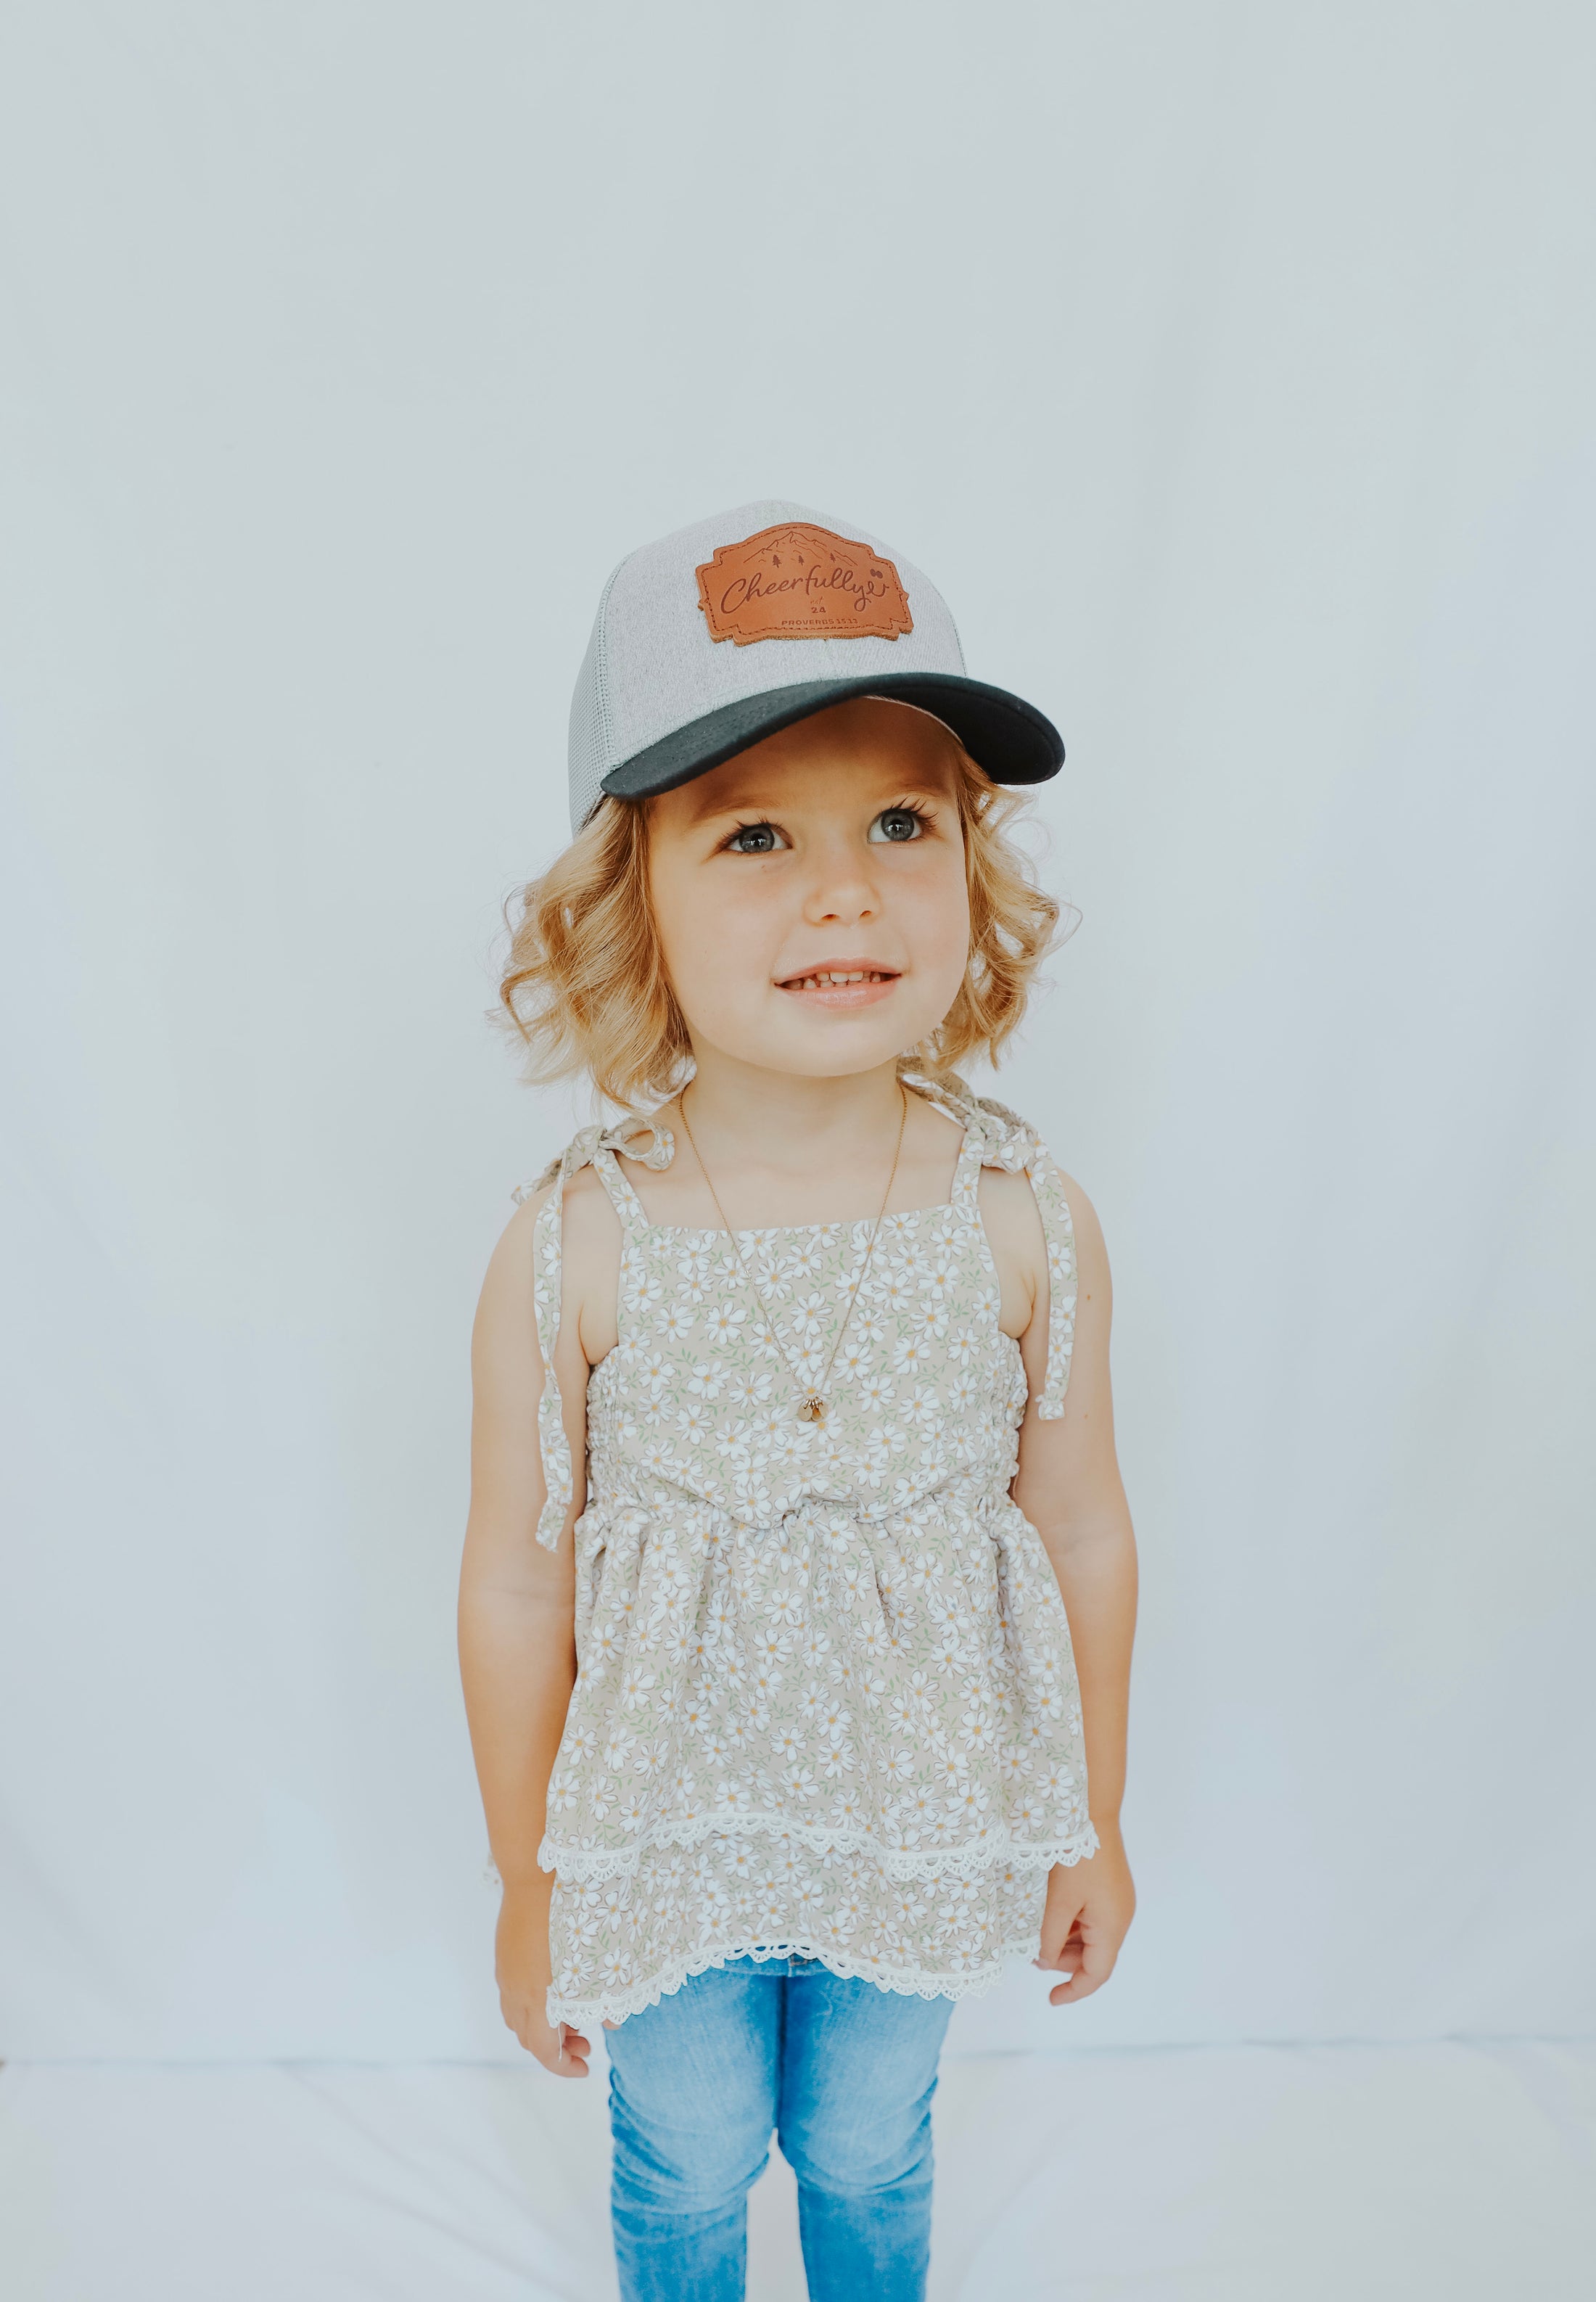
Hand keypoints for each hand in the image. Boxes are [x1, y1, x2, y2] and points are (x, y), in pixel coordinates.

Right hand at [495, 1879, 590, 2075]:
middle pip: (530, 2039)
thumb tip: (612, 2021)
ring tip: (574, 2018)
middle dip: (558, 2047)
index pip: (545, 2052)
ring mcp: (506, 1975)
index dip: (565, 2067)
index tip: (587, 2067)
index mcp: (537, 2000)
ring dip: (545, 2027)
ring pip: (520, 2018)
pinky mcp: (504, 1958)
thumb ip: (603, 1997)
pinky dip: (535, 2006)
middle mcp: (515, 1993)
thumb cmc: (567, 1915)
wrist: (533, 1874)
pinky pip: (515, 1996)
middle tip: (587, 2041)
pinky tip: (558, 1989)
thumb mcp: (594, 1961)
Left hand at [1034, 1822, 1135, 2006]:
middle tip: (1035, 1957)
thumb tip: (1046, 1963)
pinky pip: (1095, 1921)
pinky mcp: (1113, 1890)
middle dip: (1066, 1964)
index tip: (1052, 2000)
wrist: (1093, 1812)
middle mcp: (1121, 1919)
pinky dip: (1075, 1928)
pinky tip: (1055, 1920)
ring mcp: (1119, 1903)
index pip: (1097, 1974)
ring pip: (1094, 1939)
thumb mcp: (1059, 1902)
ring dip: (1069, 1945)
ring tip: (1041, 1940)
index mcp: (1112, 1926)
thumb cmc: (1077, 1858)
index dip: (1074, 1991)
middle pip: (1095, 1957)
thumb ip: (1051, 1938)